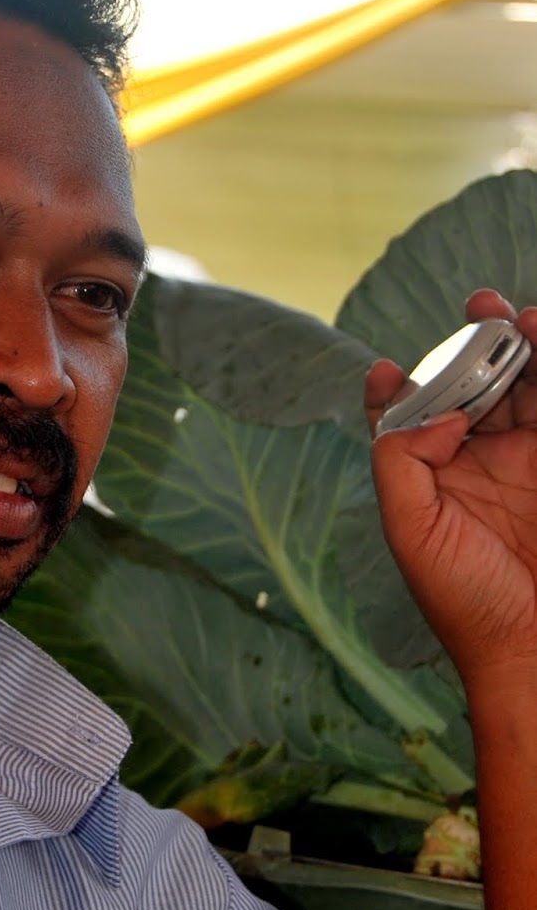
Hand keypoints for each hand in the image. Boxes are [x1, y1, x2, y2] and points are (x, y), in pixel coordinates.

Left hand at [365, 289, 536, 688]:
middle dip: (473, 345)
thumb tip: (437, 412)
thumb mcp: (410, 533)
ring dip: (520, 345)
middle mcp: (482, 465)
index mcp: (435, 481)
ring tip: (511, 313)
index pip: (412, 419)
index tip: (388, 369)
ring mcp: (530, 462)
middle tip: (477, 307)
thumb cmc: (466, 602)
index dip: (400, 388)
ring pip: (526, 386)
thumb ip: (403, 462)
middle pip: (475, 387)